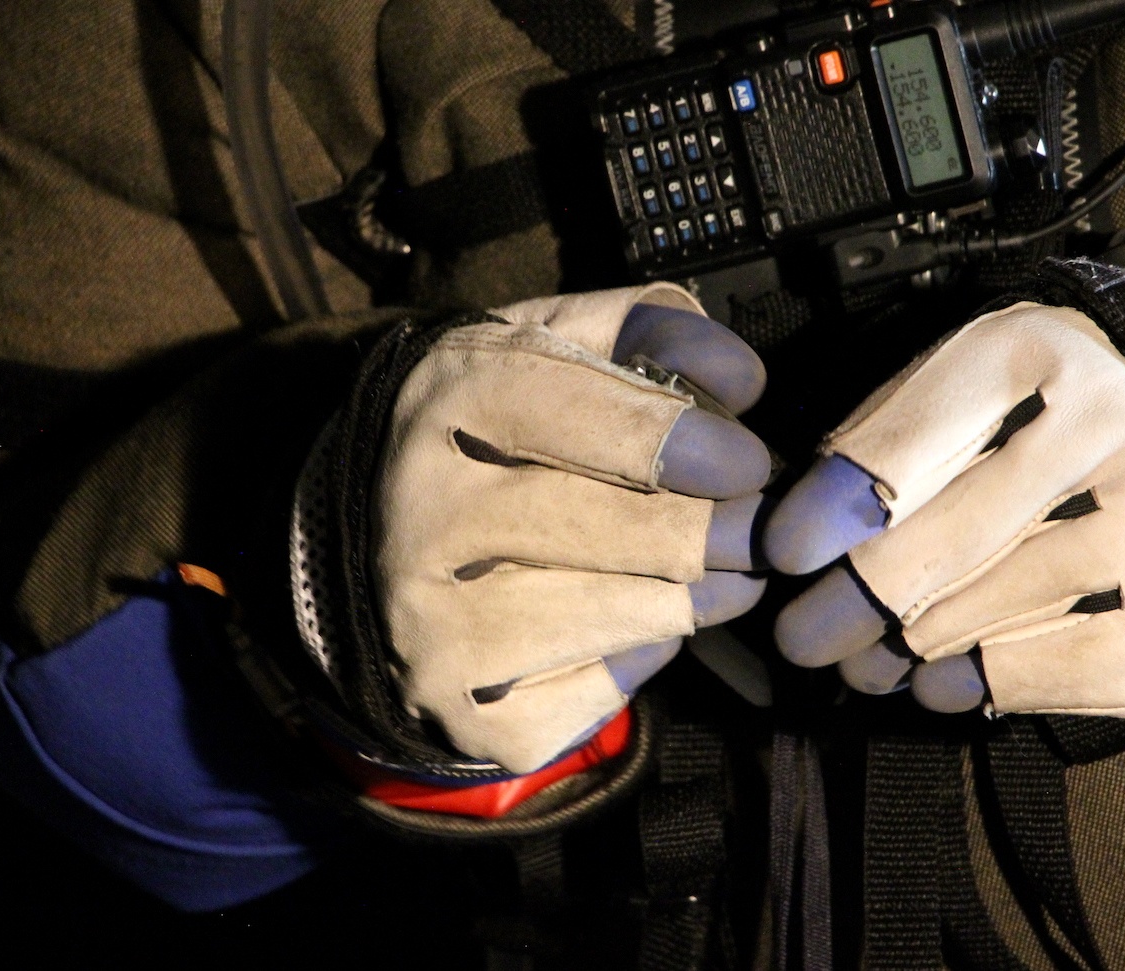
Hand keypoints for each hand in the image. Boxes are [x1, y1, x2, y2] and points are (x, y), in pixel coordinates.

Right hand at [378, 285, 768, 771]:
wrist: (378, 541)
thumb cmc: (502, 430)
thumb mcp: (560, 345)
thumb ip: (654, 334)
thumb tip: (741, 382)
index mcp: (450, 401)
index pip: (587, 417)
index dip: (687, 441)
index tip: (744, 459)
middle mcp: (428, 517)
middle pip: (633, 531)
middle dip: (722, 528)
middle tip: (746, 520)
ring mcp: (438, 627)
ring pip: (641, 614)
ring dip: (702, 592)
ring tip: (700, 564)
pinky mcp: (471, 715)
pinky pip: (615, 689)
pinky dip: (643, 654)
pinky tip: (622, 620)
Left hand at [763, 297, 1124, 716]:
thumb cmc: (1065, 410)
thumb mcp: (982, 383)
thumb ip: (897, 438)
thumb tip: (809, 537)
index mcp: (1040, 351)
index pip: (915, 441)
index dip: (836, 505)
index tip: (786, 552)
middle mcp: (1112, 427)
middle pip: (947, 540)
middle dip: (854, 601)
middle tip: (804, 637)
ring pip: (990, 609)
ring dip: (908, 649)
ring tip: (868, 661)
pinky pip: (1063, 668)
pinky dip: (990, 683)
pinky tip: (941, 685)